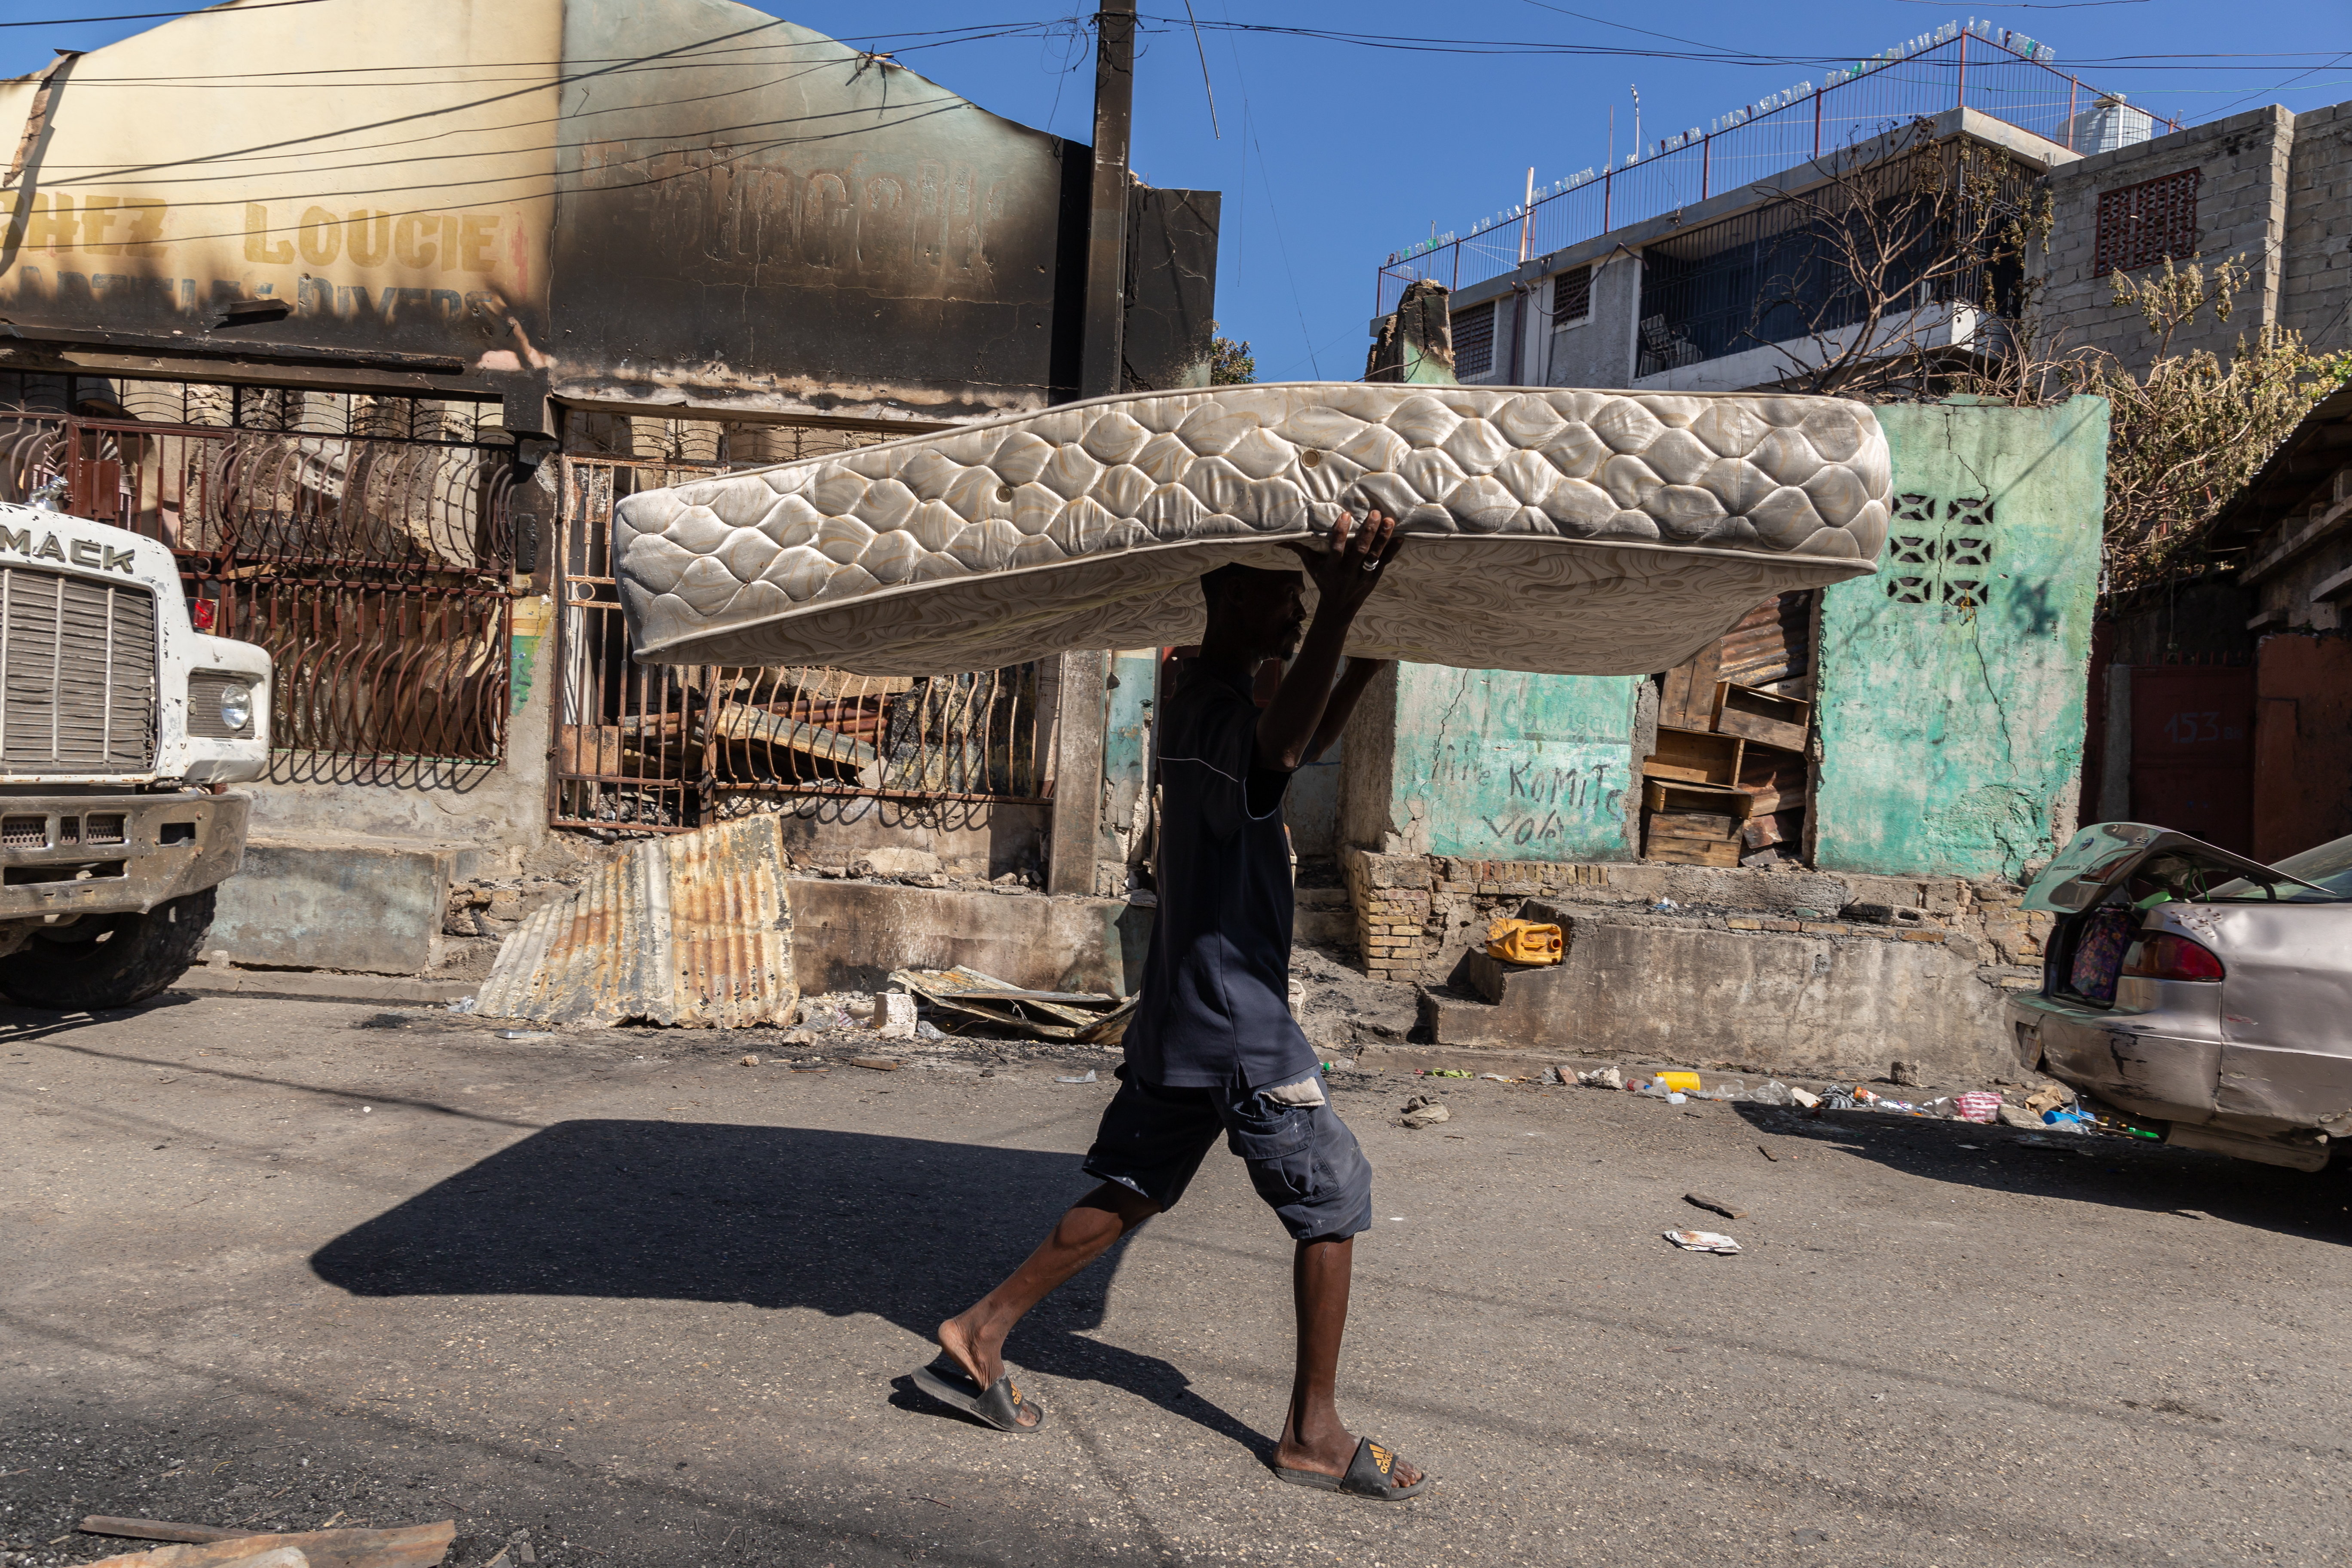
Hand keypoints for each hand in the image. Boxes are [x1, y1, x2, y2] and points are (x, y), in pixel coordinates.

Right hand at [1283, 510, 1400, 622]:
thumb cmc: (1323, 581)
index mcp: (1332, 568)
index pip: (1336, 549)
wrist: (1339, 608)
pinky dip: (1393, 551)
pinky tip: (1400, 538)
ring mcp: (1363, 576)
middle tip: (1375, 514)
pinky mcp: (1375, 577)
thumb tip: (1280, 540)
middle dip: (1368, 532)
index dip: (1341, 533)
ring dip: (1383, 538)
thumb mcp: (1311, 567)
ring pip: (1374, 556)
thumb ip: (1300, 550)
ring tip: (1389, 520)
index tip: (1346, 515)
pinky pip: (1385, 563)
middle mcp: (1348, 572)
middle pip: (1359, 551)